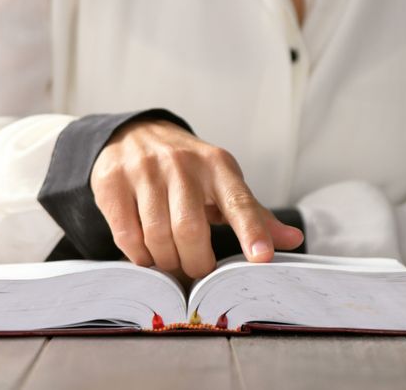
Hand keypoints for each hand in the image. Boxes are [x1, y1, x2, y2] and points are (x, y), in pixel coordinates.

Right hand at [90, 117, 303, 278]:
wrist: (134, 133)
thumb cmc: (188, 168)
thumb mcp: (223, 182)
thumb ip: (254, 214)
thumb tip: (294, 239)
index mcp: (218, 166)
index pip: (239, 202)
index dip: (251, 232)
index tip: (261, 258)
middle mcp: (182, 164)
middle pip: (190, 230)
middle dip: (195, 263)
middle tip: (196, 271)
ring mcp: (144, 170)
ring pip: (157, 236)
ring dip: (166, 261)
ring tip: (170, 260)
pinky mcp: (112, 181)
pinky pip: (127, 235)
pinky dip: (139, 255)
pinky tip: (146, 252)